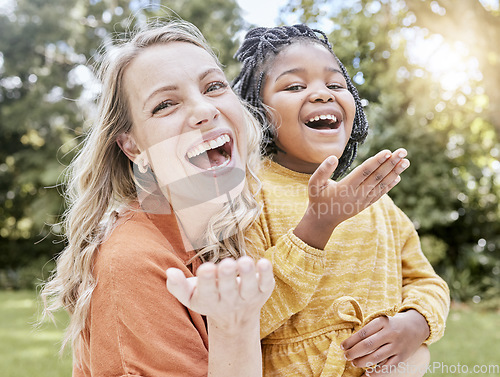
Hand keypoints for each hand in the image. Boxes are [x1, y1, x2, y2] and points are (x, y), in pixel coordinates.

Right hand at [166, 257, 274, 330]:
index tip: (206, 268)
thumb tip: (170, 272)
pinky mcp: (263, 291)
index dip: (207, 281)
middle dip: (227, 276)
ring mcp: (248, 297)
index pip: (207, 292)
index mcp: (209, 301)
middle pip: (229, 290)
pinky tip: (264, 262)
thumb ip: (177, 286)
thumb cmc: (208, 297)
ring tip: (244, 261)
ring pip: (249, 288)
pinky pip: (266, 284)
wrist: (234, 319)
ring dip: (248, 275)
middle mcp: (230, 301)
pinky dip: (266, 274)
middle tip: (227, 264)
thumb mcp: (190, 296)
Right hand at [294, 148, 409, 248]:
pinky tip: (398, 177)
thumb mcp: (314, 184)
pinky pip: (380, 193)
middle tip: (403, 151)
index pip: (364, 172)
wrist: (322, 220)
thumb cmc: (317, 199)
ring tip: (406, 161)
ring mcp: (363, 200)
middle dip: (391, 163)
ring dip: (394, 172)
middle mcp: (358, 194)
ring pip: (381, 184)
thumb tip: (333, 157)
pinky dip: (389, 185)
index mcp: (346, 188)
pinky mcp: (365, 204)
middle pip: (377, 176)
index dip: (377, 161)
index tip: (388, 152)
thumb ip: (322, 170)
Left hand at [341, 310, 429, 372]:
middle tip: (346, 356)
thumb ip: (369, 330)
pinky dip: (376, 372)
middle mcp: (390, 333)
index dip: (350, 341)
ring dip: (362, 362)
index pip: (363, 333)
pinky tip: (367, 374)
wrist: (416, 326)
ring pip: (375, 357)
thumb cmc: (392, 324)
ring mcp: (397, 346)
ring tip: (354, 363)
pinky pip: (387, 367)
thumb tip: (351, 343)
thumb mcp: (381, 320)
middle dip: (353, 352)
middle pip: (367, 345)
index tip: (342, 346)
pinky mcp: (402, 357)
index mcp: (382, 322)